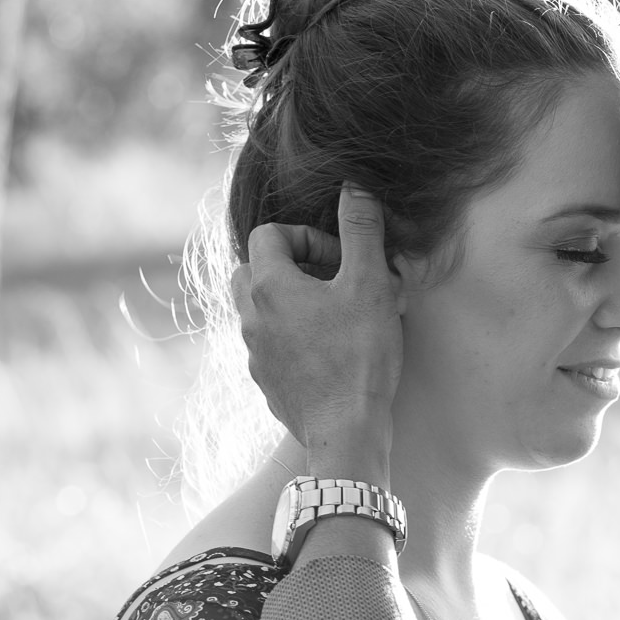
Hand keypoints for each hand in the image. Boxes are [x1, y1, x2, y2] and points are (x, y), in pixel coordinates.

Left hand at [231, 184, 402, 474]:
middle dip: (291, 268)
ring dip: (293, 303)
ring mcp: (254, 354)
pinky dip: (295, 339)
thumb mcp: (369, 284)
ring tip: (336, 317)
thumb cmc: (359, 356)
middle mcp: (250, 318)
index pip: (269, 234)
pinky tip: (333, 353)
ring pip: (260, 311)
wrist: (347, 432)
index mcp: (268, 287)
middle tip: (333, 282)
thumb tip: (355, 186)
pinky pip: (272, 346)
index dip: (308, 238)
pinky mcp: (267, 384)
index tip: (342, 259)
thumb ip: (360, 230)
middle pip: (254, 271)